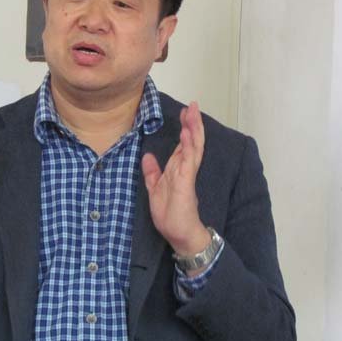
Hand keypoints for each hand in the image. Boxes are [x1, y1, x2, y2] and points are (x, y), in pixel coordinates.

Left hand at [141, 102, 210, 258]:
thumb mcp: (155, 189)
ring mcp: (187, 174)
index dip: (184, 128)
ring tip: (193, 112)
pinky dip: (189, 145)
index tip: (183, 113)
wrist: (179, 234)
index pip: (183, 145)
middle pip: (191, 141)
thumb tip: (148, 157)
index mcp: (178, 170)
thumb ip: (153, 172)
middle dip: (192, 123)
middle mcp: (185, 169)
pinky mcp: (187, 181)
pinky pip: (189, 159)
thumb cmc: (170, 215)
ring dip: (193, 129)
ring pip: (193, 146)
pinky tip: (187, 133)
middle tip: (192, 106)